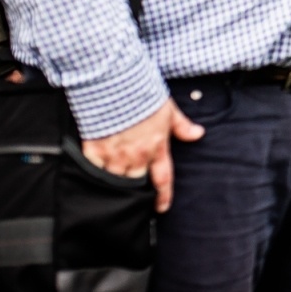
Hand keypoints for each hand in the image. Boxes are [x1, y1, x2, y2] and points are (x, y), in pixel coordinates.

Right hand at [81, 99, 204, 212]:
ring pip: (114, 181)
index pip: (163, 178)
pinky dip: (93, 177)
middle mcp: (136, 155)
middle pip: (136, 184)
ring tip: (111, 193)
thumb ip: (182, 125)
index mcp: (156, 147)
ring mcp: (114, 154)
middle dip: (135, 193)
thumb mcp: (168, 109)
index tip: (162, 207)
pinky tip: (92, 182)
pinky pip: (93, 171)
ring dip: (114, 187)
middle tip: (132, 200)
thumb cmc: (142, 93)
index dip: (163, 195)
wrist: (117, 84)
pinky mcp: (94, 149)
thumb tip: (198, 133)